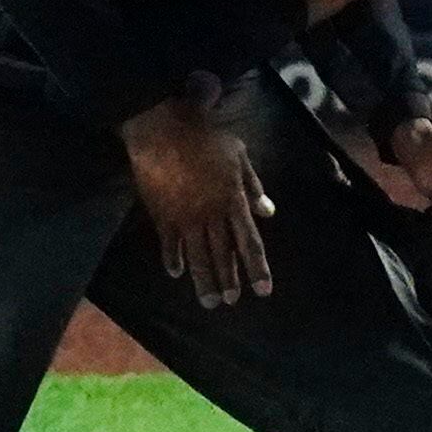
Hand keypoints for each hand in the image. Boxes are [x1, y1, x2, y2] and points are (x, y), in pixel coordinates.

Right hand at [120, 88, 275, 307]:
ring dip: (204, 281)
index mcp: (233, 201)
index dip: (257, 268)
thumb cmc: (205, 138)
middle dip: (229, 280)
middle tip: (232, 301)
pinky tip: (176, 273)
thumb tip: (268, 212)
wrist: (163, 130)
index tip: (263, 290)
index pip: (249, 242)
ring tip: (209, 302)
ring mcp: (185, 217)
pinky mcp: (162, 215)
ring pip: (197, 256)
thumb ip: (254, 186)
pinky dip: (172, 258)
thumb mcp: (239, 156)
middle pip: (223, 255)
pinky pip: (168, 243)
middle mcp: (211, 215)